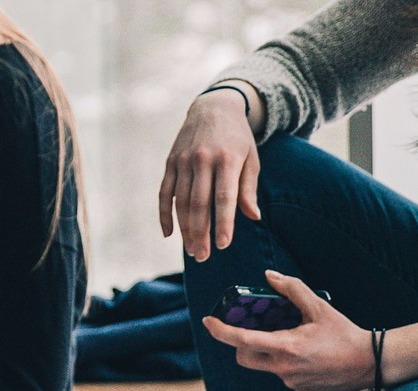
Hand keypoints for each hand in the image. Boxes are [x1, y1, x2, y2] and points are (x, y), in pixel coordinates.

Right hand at [158, 88, 261, 259]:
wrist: (214, 106)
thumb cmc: (237, 139)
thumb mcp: (251, 159)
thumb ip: (248, 188)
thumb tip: (253, 217)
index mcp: (227, 159)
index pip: (224, 197)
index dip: (223, 223)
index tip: (223, 245)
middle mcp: (203, 159)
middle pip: (200, 203)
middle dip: (201, 233)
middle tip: (203, 257)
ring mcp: (184, 160)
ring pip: (181, 201)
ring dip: (185, 229)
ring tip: (191, 250)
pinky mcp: (171, 162)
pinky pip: (165, 192)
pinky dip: (165, 214)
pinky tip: (169, 234)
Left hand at [200, 270, 371, 390]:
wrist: (370, 363)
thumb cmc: (345, 334)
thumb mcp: (319, 307)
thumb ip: (292, 289)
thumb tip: (269, 276)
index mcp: (286, 347)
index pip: (242, 341)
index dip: (221, 331)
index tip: (208, 321)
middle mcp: (283, 368)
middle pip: (244, 357)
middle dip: (241, 343)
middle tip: (250, 328)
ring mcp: (290, 381)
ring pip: (263, 365)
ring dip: (265, 350)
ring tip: (288, 336)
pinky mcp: (299, 388)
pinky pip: (280, 373)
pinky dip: (282, 360)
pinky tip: (304, 351)